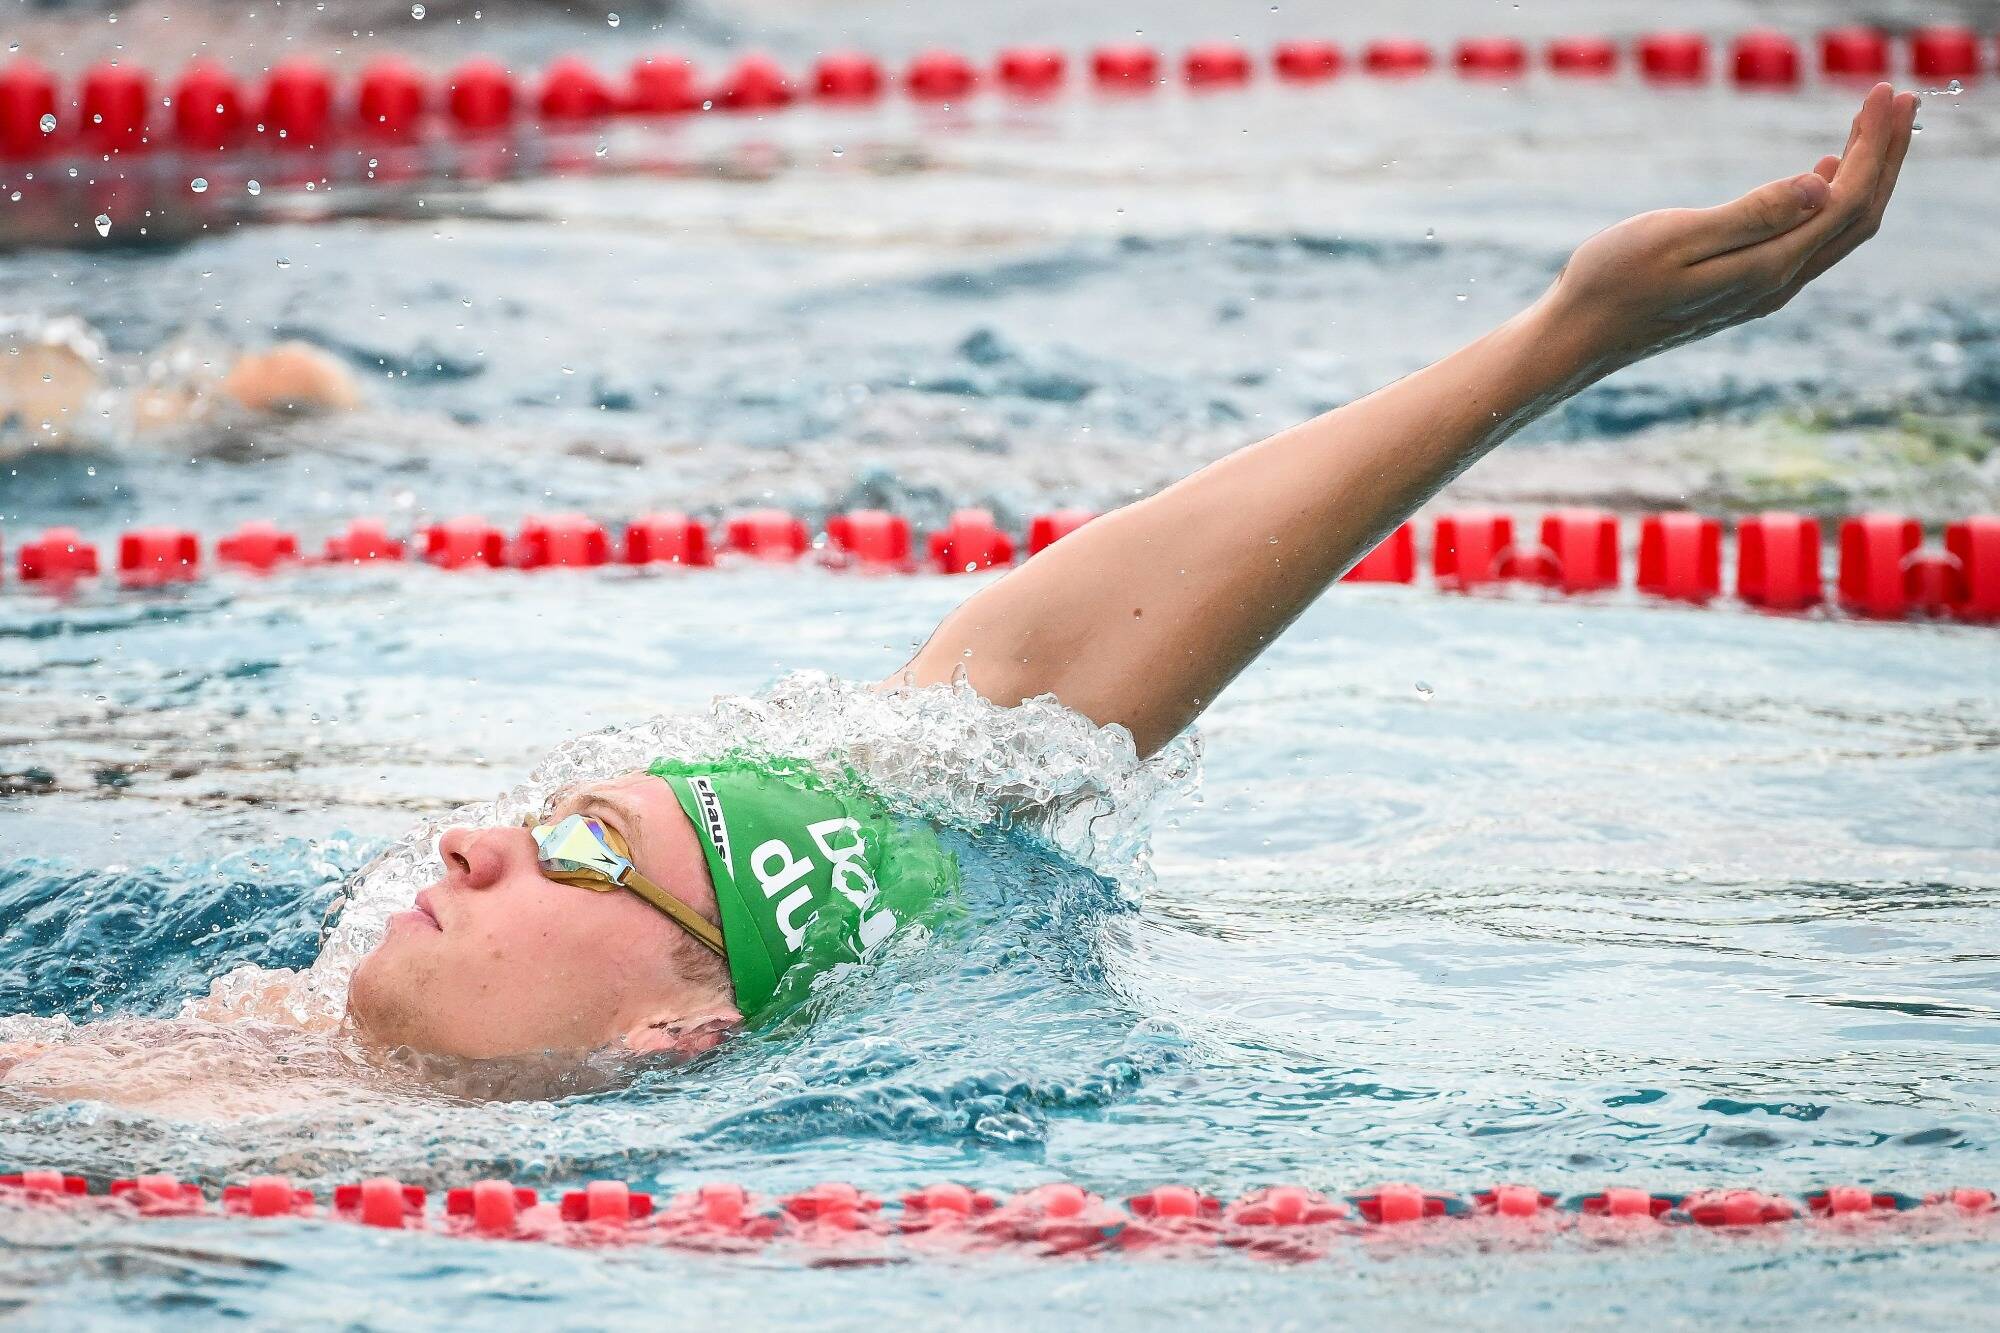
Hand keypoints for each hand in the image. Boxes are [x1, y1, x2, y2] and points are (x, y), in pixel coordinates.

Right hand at [1542, 82, 1917, 378]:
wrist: (1577, 336)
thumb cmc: (1613, 281)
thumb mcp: (1676, 237)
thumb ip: (1752, 214)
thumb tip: (1822, 186)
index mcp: (1768, 267)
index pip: (1847, 200)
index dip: (1876, 146)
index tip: (1886, 93)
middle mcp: (1778, 284)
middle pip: (1857, 216)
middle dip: (1885, 156)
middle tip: (1900, 99)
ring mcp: (1764, 291)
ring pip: (1838, 230)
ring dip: (1864, 177)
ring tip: (1874, 128)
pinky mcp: (1745, 289)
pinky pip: (1810, 242)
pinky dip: (1832, 201)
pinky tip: (1823, 174)